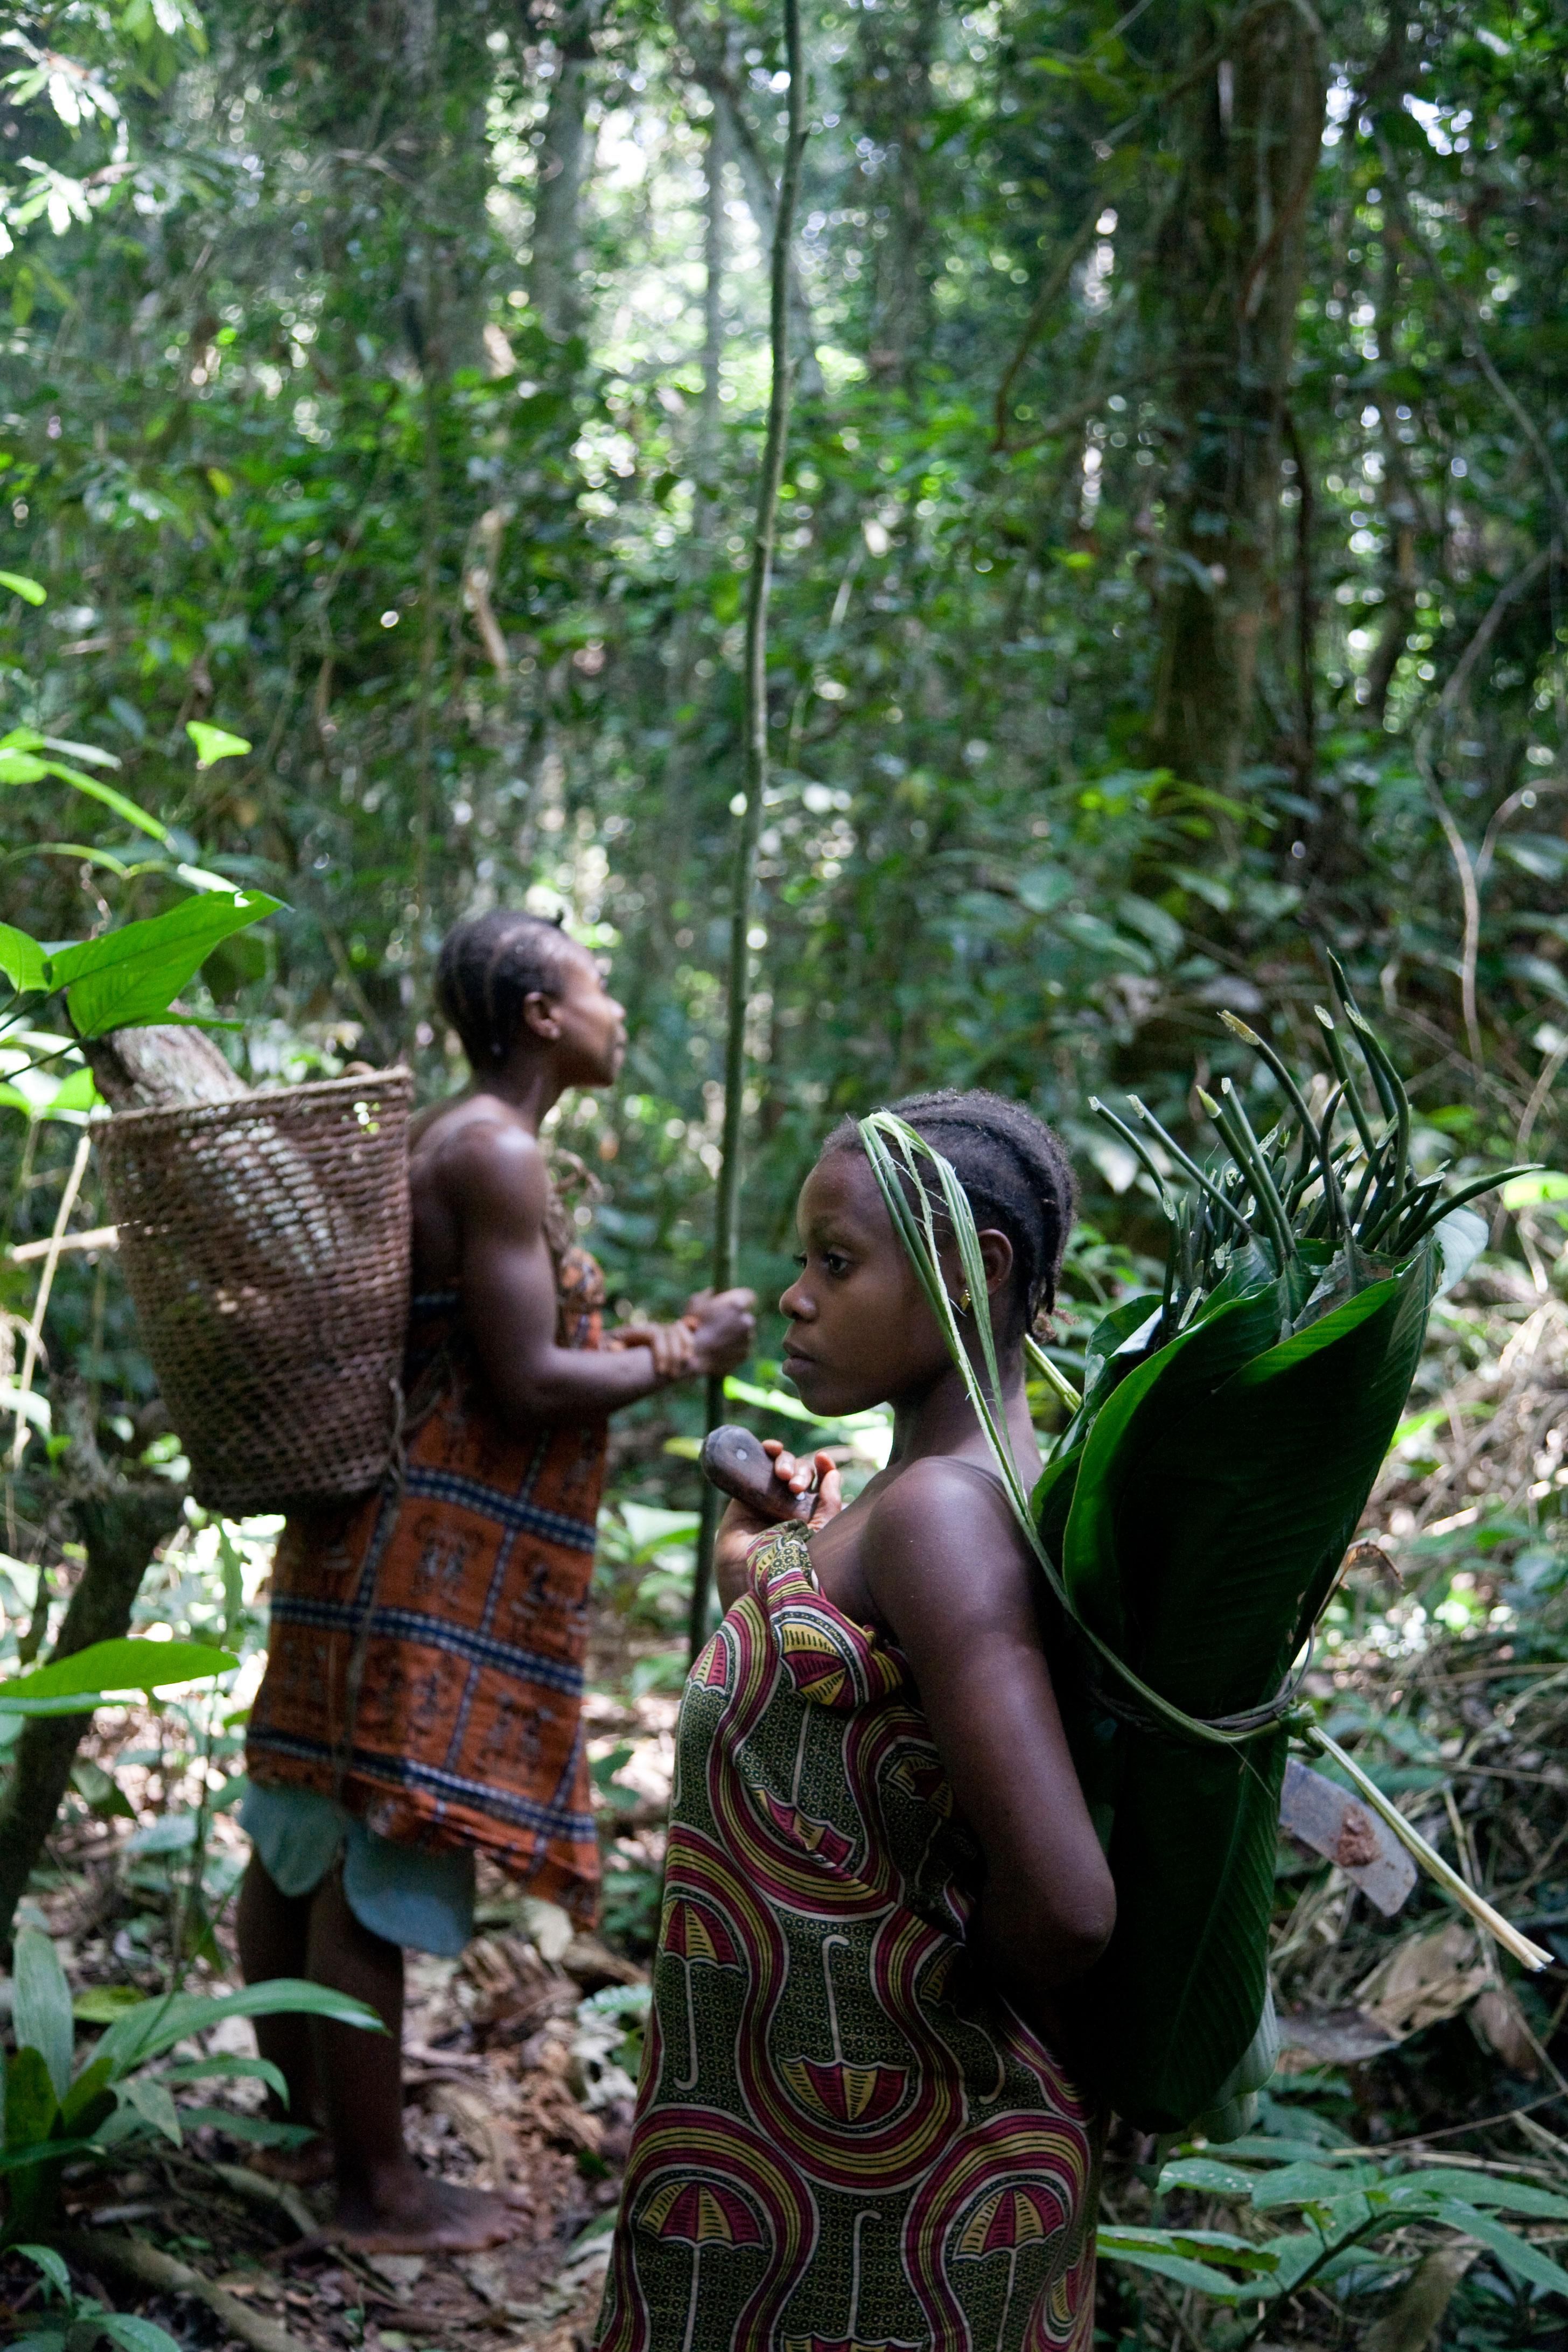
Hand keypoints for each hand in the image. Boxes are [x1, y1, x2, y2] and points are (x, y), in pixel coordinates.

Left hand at [611, 1320, 697, 1380]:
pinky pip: (684, 1332)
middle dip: (674, 1354)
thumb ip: (608, 1347)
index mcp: (637, 1331)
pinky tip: (692, 1353)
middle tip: (671, 1375)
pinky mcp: (669, 1336)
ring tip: (685, 1364)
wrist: (616, 1345)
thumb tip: (615, 1348)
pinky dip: (690, 1339)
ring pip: (680, 1330)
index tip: (661, 1372)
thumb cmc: (610, 1349)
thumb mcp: (605, 1349)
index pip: (656, 1335)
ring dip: (686, 1346)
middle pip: (671, 1333)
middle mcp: (652, 1327)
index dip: (662, 1352)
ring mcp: (661, 1330)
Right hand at [683, 1287, 756, 1377]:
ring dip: (734, 1333)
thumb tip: (713, 1291)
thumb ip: (707, 1294)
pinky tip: (719, 1349)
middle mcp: (747, 1320)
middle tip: (722, 1323)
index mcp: (737, 1305)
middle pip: (746, 1316)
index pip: (749, 1296)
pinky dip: (733, 1348)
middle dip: (736, 1318)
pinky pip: (741, 1347)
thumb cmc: (693, 1327)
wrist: (695, 1358)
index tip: (734, 1303)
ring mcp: (748, 1338)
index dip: (741, 1298)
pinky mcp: (746, 1353)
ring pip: (744, 1332)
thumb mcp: (695, 1304)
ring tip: (717, 1339)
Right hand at [713, 1443, 842, 1610]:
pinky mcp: (744, 1499)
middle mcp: (789, 1509)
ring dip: (785, 1462)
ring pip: (779, 1468)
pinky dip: (763, 1453)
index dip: (823, 1468)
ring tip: (783, 1476)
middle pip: (800, 1474)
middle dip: (801, 1472)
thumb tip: (834, 1474)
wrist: (755, 1579)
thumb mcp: (821, 1534)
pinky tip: (770, 1448)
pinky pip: (754, 1469)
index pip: (820, 1485)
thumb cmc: (793, 1564)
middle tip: (795, 1486)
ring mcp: (765, 1503)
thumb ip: (830, 1504)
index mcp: (811, 1518)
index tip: (823, 1460)